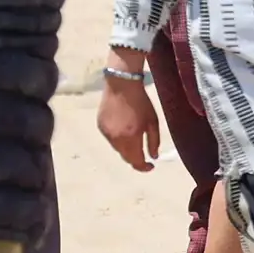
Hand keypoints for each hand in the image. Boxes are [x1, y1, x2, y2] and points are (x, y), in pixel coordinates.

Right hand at [96, 47, 159, 171]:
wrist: (121, 85)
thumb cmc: (141, 101)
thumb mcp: (153, 121)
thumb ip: (154, 141)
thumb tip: (154, 157)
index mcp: (131, 137)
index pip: (136, 161)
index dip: (144, 167)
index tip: (151, 167)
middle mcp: (116, 139)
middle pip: (126, 157)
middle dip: (136, 159)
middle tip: (145, 158)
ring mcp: (106, 133)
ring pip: (118, 149)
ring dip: (127, 149)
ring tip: (135, 140)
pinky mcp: (100, 126)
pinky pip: (110, 139)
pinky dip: (118, 140)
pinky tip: (124, 130)